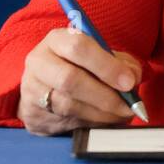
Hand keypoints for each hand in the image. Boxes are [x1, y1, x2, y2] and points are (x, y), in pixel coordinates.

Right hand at [18, 27, 143, 135]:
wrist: (47, 86)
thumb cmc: (81, 66)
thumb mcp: (103, 56)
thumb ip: (122, 63)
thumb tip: (132, 80)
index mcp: (57, 40)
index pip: (79, 47)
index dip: (106, 66)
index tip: (128, 83)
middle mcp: (39, 62)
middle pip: (70, 79)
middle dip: (105, 96)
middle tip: (128, 106)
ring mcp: (32, 89)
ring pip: (67, 105)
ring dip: (101, 114)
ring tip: (121, 115)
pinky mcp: (32, 114)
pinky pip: (64, 122)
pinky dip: (90, 124)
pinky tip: (104, 121)